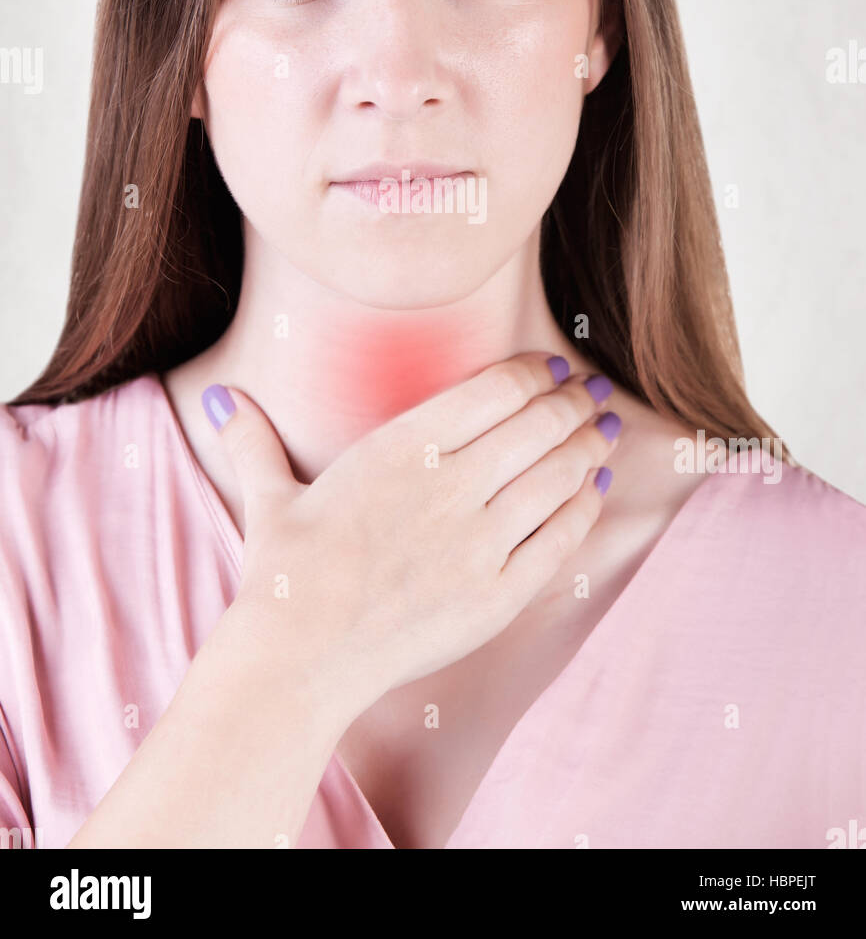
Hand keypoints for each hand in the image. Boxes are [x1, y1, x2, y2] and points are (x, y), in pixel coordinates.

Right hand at [207, 351, 619, 710]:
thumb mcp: (269, 497)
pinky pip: (559, 540)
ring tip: (604, 431)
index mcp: (403, 446)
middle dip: (573, 403)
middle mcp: (450, 485)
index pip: (497, 390)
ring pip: (558, 477)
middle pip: (539, 426)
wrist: (299, 657)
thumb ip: (254, 439)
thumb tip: (223, 396)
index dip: (536, 373)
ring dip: (588, 447)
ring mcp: (479, 542)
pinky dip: (584, 508)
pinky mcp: (497, 594)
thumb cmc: (283, 572)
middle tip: (591, 392)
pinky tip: (594, 490)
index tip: (552, 368)